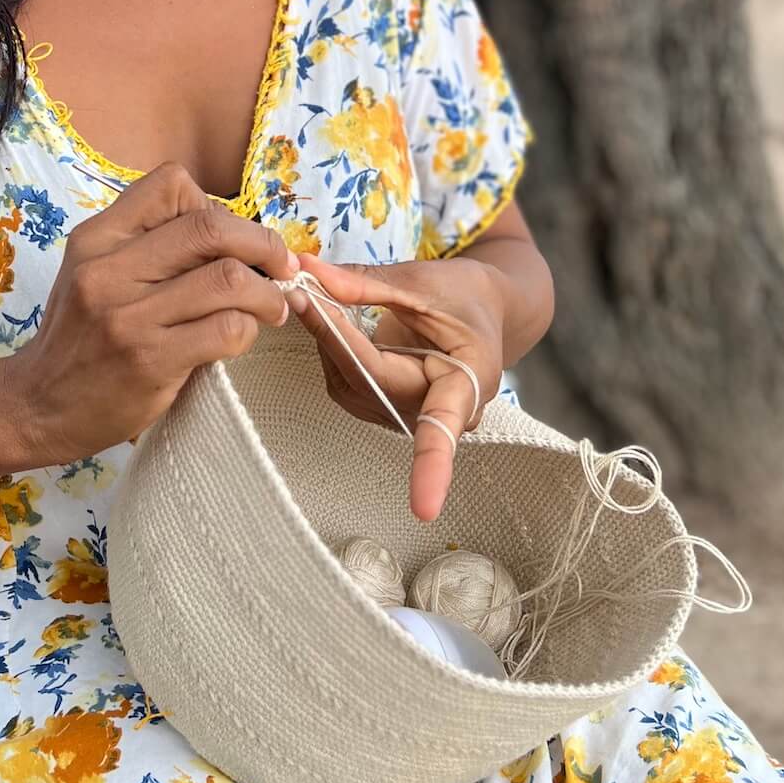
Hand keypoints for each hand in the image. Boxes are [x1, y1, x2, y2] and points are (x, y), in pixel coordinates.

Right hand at [7, 163, 296, 467]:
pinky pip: (227, 330)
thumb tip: (232, 233)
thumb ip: (147, 245)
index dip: (217, 206)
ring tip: (272, 307)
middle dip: (263, 244)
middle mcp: (109, 269)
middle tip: (281, 267)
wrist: (37, 406)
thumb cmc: (79, 337)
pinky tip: (243, 338)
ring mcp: (128, 316)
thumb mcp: (93, 272)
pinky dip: (249, 330)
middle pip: (211, 227)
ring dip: (267, 293)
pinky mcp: (150, 360)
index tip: (232, 239)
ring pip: (229, 279)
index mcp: (98, 238)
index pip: (172, 184)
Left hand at [286, 252, 506, 522]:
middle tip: (302, 293)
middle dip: (334, 338)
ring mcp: (411, 414)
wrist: (482, 307)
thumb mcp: (423, 281)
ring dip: (328, 341)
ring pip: (352, 385)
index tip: (424, 508)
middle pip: (374, 384)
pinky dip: (331, 349)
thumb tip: (310, 275)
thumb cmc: (463, 295)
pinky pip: (346, 382)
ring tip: (319, 297)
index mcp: (469, 382)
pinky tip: (331, 321)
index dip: (432, 468)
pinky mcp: (386, 409)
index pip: (441, 425)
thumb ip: (368, 283)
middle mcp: (443, 411)